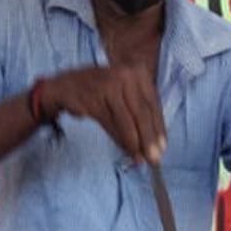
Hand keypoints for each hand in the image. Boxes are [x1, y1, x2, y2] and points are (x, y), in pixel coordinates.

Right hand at [38, 66, 166, 162]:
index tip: (163, 148)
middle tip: (154, 159)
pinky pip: (111, 123)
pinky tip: (125, 150)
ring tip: (139, 159)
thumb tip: (154, 144)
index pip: (153, 103)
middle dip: (149, 139)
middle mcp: (125, 74)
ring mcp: (108, 85)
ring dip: (134, 143)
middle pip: (142, 112)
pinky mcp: (94, 98)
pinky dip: (119, 139)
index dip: (159, 128)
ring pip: (127, 120)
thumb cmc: (101, 91)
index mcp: (138, 71)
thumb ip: (139, 113)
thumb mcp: (125, 94)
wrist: (66, 86)